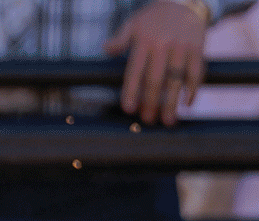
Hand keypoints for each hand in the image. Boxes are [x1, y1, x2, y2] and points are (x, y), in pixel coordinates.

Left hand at [104, 0, 208, 125]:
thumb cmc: (153, 18)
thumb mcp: (133, 24)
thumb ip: (120, 39)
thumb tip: (105, 49)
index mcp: (144, 42)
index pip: (135, 71)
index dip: (131, 91)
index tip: (129, 110)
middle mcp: (163, 45)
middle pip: (156, 79)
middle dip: (151, 102)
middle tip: (147, 120)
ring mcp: (182, 47)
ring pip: (176, 79)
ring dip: (172, 102)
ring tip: (168, 121)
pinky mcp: (198, 48)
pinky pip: (197, 71)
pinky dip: (194, 88)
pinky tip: (188, 103)